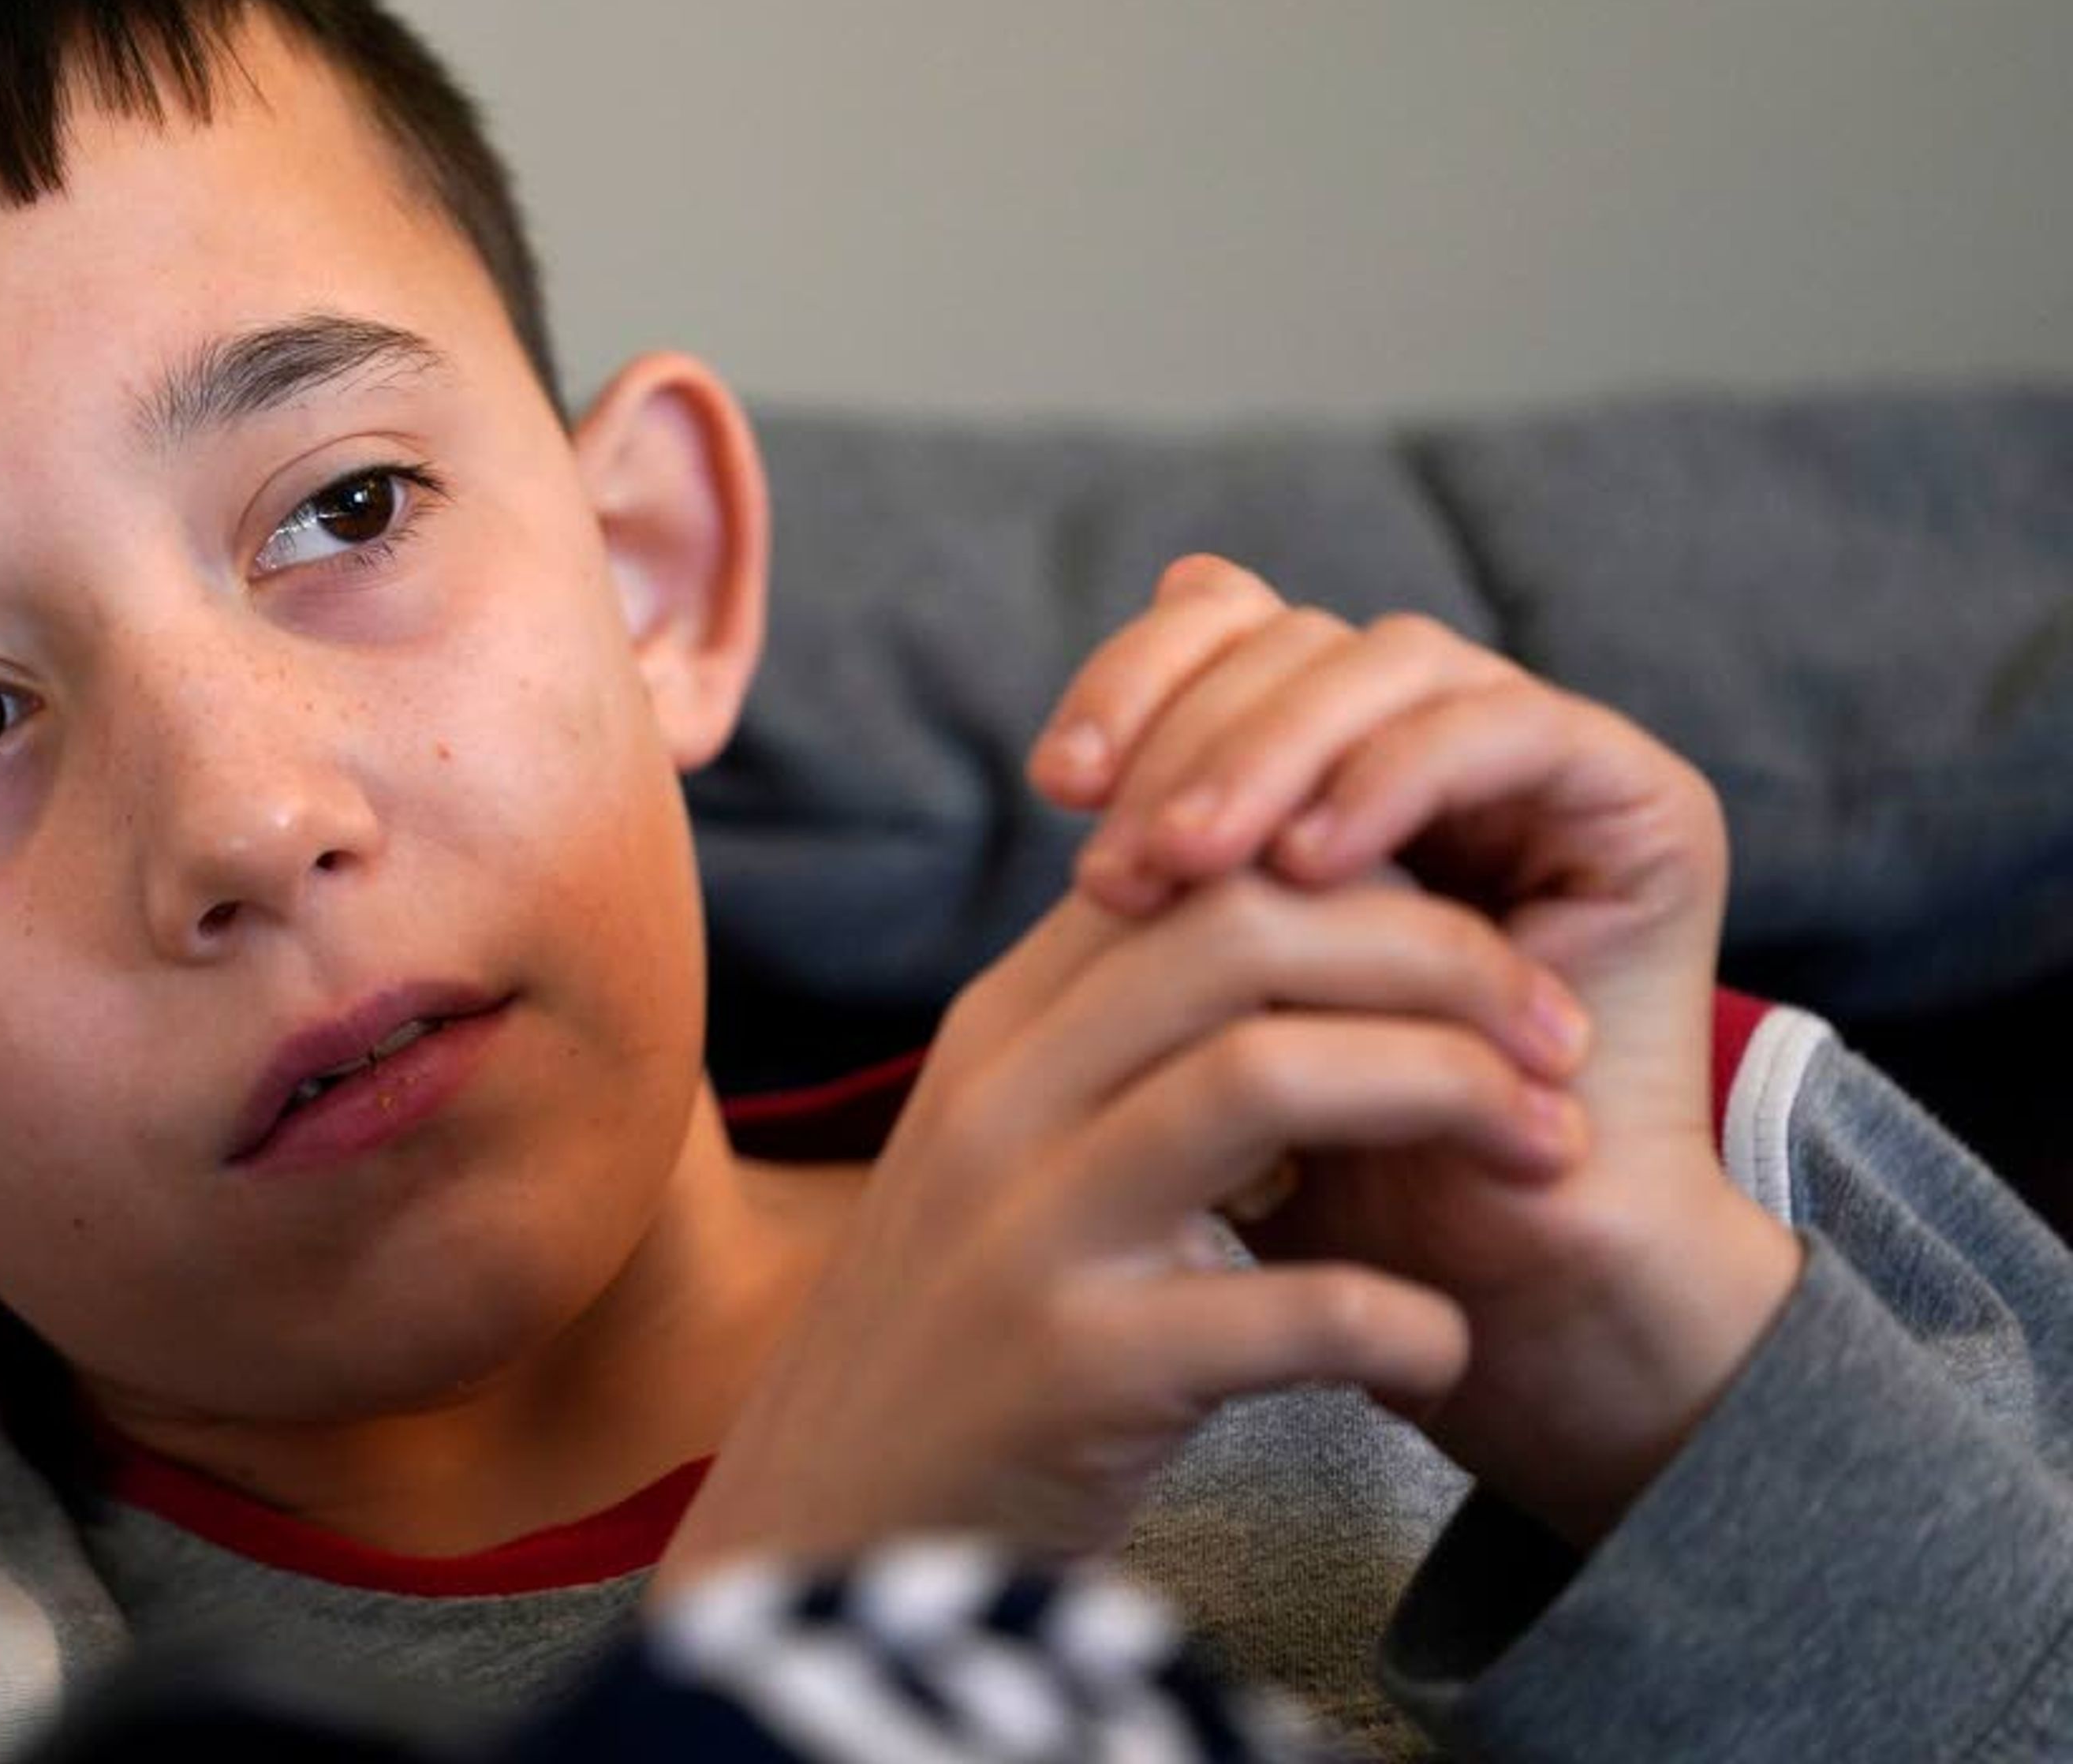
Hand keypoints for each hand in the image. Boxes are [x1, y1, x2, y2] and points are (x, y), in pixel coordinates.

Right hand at [661, 865, 1582, 1589]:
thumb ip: (1126, 1042)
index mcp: (1000, 1030)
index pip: (1197, 866)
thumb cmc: (971, 1331)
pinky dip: (1407, 1320)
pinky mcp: (1076, 1372)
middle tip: (1558, 1039)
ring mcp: (1028, 1230)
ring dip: (1448, 1093)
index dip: (1369, 876)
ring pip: (1267, 1074)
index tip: (1488, 952)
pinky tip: (1444, 1347)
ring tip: (1548, 1153)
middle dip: (1442, 960)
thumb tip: (1314, 927)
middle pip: (1245, 931)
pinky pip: (1293, 1311)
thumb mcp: (1014, 1150)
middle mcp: (999, 1101)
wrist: (836, 1527)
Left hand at [1032, 555, 1800, 1542]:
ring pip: (1389, 663)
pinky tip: (1310, 864)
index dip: (1137, 679)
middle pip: (1299, 639)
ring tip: (1192, 861)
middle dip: (1191, 731)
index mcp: (1337, 751)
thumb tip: (1056, 755)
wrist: (1486, 1280)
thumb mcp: (1199, 986)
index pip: (1229, 633)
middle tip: (1118, 851)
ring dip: (1273, 756)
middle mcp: (1442, 730)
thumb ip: (1160, 868)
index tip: (1053, 781)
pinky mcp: (1638, 795)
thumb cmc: (1322, 1152)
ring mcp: (1547, 755)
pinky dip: (1392, 781)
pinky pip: (1502, 728)